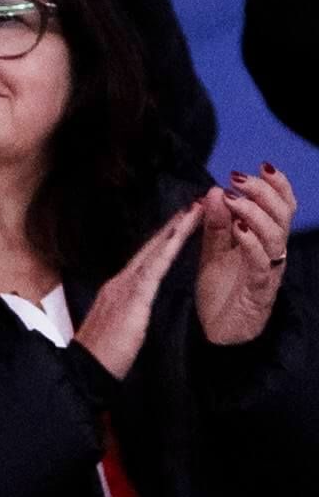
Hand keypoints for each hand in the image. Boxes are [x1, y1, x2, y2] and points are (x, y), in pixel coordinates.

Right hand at [76, 200, 204, 378]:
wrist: (88, 367)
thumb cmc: (104, 353)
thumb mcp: (119, 326)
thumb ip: (129, 310)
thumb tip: (138, 303)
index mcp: (119, 288)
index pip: (146, 258)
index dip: (165, 238)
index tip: (182, 221)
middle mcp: (121, 281)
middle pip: (151, 247)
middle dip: (173, 225)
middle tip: (194, 204)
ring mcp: (125, 286)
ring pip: (155, 251)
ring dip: (175, 230)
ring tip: (194, 211)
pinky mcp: (133, 297)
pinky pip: (155, 268)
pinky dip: (168, 249)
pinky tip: (180, 237)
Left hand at [197, 167, 296, 347]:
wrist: (215, 331)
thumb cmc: (219, 288)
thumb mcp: (213, 249)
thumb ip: (215, 222)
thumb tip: (216, 189)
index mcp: (262, 240)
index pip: (280, 208)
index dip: (277, 186)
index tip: (262, 165)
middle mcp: (271, 253)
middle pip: (283, 218)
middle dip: (265, 193)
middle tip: (240, 178)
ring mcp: (267, 272)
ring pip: (276, 238)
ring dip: (255, 214)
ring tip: (235, 200)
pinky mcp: (258, 291)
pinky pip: (261, 264)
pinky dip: (251, 243)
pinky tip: (238, 229)